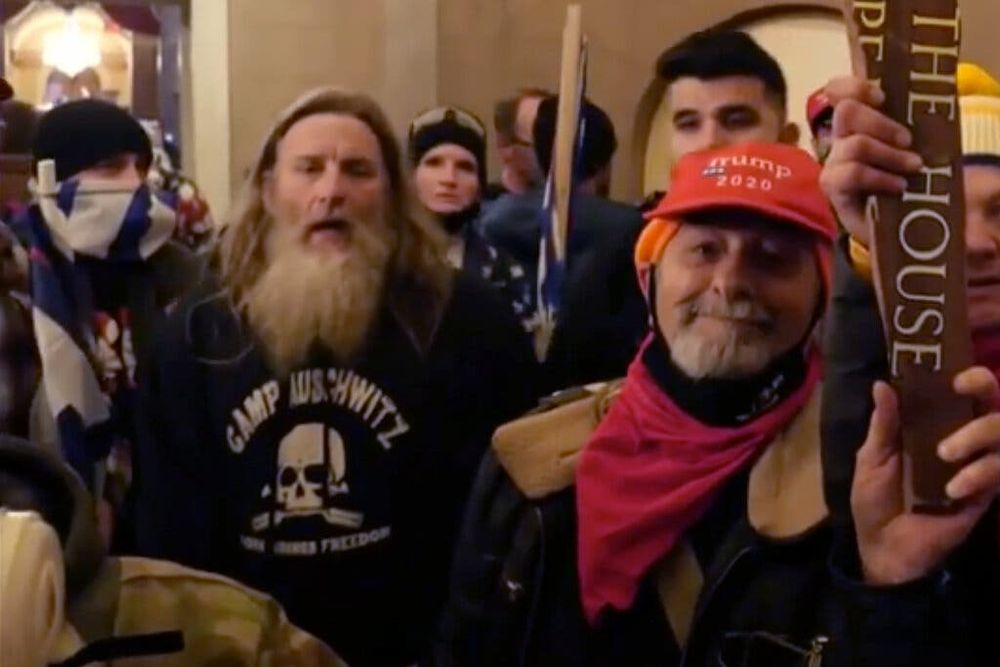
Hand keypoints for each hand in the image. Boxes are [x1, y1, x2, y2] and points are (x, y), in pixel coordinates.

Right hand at [819, 76, 923, 246]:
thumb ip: (907, 129)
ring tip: (914, 167)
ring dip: (890, 155)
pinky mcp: (832, 187)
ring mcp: (833, 163)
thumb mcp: (909, 150)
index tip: (882, 97)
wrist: (896, 230)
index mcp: (859, 124)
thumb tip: (924, 109)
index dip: (856, 86)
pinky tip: (898, 186)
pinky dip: (880, 177)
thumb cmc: (905, 184)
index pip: (840, 91)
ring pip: (855, 144)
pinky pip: (853, 172)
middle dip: (880, 121)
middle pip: (847, 111)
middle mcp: (840, 139)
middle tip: (908, 140)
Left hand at [852, 367, 999, 585]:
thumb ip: (883, 424)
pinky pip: (998, 473)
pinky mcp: (986, 495)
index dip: (964, 375)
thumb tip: (882, 384)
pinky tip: (952, 489)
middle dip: (985, 389)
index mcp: (932, 428)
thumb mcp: (873, 459)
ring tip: (944, 452)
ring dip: (978, 434)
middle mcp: (961, 441)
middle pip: (993, 406)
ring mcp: (977, 467)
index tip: (951, 369)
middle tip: (962, 386)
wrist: (884, 549)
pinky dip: (979, 475)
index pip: (959, 393)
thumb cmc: (876, 500)